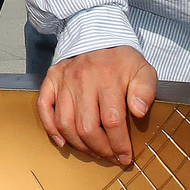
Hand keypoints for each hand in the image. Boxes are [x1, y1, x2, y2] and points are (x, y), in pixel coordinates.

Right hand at [37, 46, 156, 166]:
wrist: (98, 33)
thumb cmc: (122, 58)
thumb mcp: (143, 69)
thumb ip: (145, 89)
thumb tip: (139, 111)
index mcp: (107, 78)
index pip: (112, 121)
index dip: (119, 144)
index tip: (125, 156)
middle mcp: (82, 79)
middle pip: (87, 127)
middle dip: (100, 149)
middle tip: (110, 156)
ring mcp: (64, 80)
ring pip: (65, 123)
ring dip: (79, 144)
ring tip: (93, 151)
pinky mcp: (52, 78)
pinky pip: (44, 107)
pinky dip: (50, 128)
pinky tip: (62, 141)